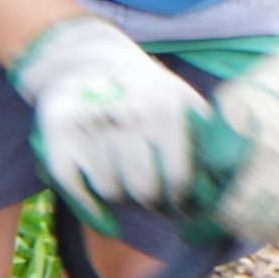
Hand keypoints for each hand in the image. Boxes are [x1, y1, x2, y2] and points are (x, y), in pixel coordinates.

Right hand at [12, 16, 209, 227]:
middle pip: (143, 190)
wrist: (87, 62)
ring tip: (124, 184)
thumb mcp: (182, 101)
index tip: (178, 203)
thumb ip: (207, 138)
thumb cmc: (143, 93)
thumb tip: (220, 186)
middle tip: (150, 197)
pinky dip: (91, 210)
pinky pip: (78, 192)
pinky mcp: (58, 136)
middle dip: (150, 201)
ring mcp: (90, 125)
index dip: (180, 200)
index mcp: (165, 108)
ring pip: (111, 192)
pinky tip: (103, 215)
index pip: (178, 179)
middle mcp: (127, 115)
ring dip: (120, 198)